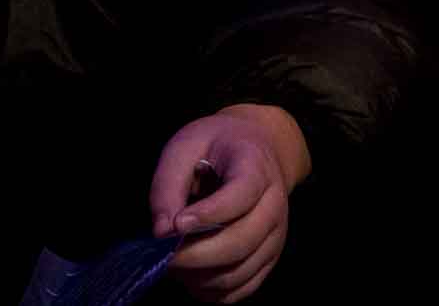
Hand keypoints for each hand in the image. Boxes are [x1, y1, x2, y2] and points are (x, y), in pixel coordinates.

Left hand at [148, 104, 309, 303]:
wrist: (257, 149)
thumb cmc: (215, 146)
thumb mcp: (184, 146)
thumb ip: (167, 184)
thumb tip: (162, 231)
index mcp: (256, 166)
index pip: (241, 195)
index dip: (209, 214)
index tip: (177, 224)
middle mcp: (274, 203)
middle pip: (241, 241)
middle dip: (196, 255)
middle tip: (165, 255)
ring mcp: (276, 234)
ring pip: (239, 271)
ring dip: (201, 276)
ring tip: (176, 262)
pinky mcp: (269, 257)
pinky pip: (242, 288)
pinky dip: (213, 291)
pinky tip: (194, 274)